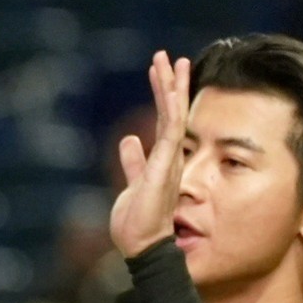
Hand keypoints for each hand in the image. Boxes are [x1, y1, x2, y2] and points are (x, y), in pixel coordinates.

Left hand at [109, 51, 192, 257]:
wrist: (143, 247)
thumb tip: (128, 140)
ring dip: (172, 87)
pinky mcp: (166, 166)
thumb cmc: (138, 223)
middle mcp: (169, 156)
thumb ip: (132, 162)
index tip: (159, 71)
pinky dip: (174, 108)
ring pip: (174, 115)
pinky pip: (173, 131)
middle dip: (169, 82)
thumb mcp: (132, 184)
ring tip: (170, 60)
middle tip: (166, 55)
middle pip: (172, 111)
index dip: (163, 94)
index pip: (165, 120)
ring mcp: (169, 160)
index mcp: (161, 159)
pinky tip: (173, 88)